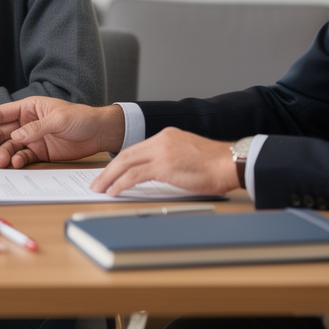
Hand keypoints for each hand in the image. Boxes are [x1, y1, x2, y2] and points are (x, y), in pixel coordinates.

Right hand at [0, 98, 125, 167]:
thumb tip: (16, 137)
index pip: (1, 113)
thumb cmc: (82, 117)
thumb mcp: (58, 119)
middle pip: (1, 132)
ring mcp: (33, 138)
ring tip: (3, 161)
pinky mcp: (41, 152)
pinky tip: (17, 164)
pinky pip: (24, 157)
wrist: (99, 133)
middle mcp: (28, 123)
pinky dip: (18, 161)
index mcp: (30, 108)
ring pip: (11, 147)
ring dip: (4, 154)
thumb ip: (36, 129)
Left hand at [89, 127, 240, 196]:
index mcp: (167, 135)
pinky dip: (121, 184)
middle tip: (97, 183)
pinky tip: (114, 192)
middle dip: (108, 170)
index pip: (135, 149)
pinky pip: (134, 175)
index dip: (119, 162)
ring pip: (126, 163)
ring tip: (100, 189)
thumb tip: (158, 174)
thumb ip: (171, 158)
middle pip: (125, 155)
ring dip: (109, 178)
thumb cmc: (216, 164)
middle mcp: (161, 139)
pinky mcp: (164, 165)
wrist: (231, 162)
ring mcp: (162, 151)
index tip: (109, 173)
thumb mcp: (188, 154)